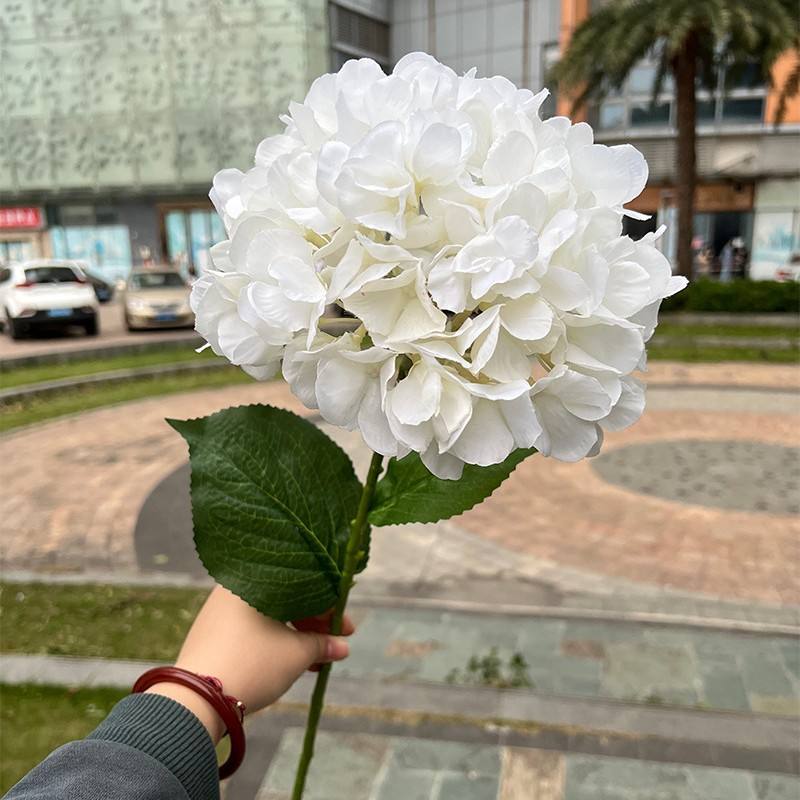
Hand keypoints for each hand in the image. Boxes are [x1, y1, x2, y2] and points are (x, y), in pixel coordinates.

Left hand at [146, 585, 353, 741]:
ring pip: (270, 615)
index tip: (347, 630)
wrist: (197, 698)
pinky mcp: (212, 630)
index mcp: (256, 579)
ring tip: (316, 660)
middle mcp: (236, 586)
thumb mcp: (295, 654)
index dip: (330, 610)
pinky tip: (291, 660)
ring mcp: (221, 608)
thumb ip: (322, 645)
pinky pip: (253, 626)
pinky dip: (275, 639)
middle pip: (287, 600)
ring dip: (296, 635)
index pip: (304, 587)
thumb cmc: (253, 664)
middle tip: (335, 645)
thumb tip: (343, 647)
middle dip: (314, 625)